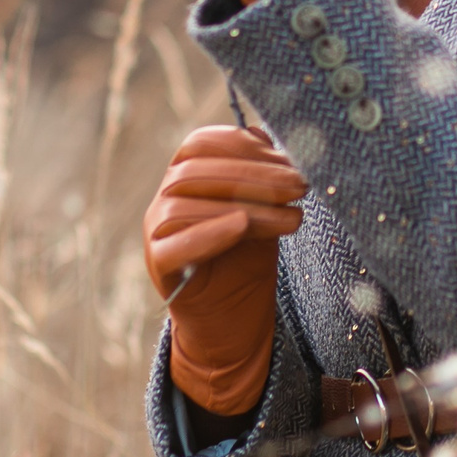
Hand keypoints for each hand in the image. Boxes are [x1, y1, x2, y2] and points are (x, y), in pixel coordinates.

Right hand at [144, 125, 308, 416]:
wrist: (233, 321)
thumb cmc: (248, 258)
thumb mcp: (263, 209)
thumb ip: (263, 175)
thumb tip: (272, 135)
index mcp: (185, 174)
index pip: (201, 143)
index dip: (243, 146)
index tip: (288, 158)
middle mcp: (165, 197)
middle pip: (196, 172)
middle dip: (255, 175)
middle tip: (300, 185)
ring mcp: (155, 232)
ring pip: (185, 206)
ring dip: (246, 206)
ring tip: (291, 217)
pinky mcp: (158, 265)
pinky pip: (172, 245)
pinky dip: (208, 232)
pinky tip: (241, 226)